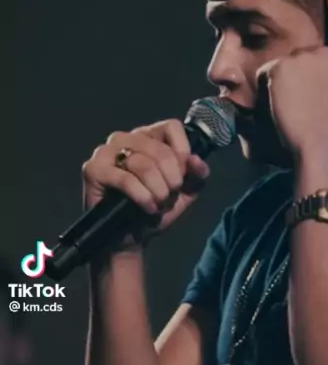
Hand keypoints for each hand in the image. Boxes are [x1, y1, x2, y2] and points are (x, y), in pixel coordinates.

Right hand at [82, 119, 209, 250]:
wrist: (131, 237)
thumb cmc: (154, 208)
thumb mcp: (185, 193)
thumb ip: (196, 175)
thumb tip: (196, 161)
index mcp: (148, 136)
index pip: (171, 127)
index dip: (182, 153)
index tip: (181, 177)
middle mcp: (126, 138)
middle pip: (160, 150)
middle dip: (171, 179)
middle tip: (168, 196)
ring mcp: (106, 151)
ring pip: (143, 164)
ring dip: (157, 190)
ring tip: (157, 203)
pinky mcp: (94, 169)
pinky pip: (125, 179)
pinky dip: (142, 196)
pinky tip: (148, 207)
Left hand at [256, 0, 327, 155]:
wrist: (319, 143)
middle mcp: (325, 53)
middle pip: (304, 57)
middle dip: (299, 76)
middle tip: (302, 104)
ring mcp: (302, 57)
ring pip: (285, 66)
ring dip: (284, 83)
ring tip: (295, 108)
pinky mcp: (281, 66)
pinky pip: (268, 74)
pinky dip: (268, 89)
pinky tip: (281, 104)